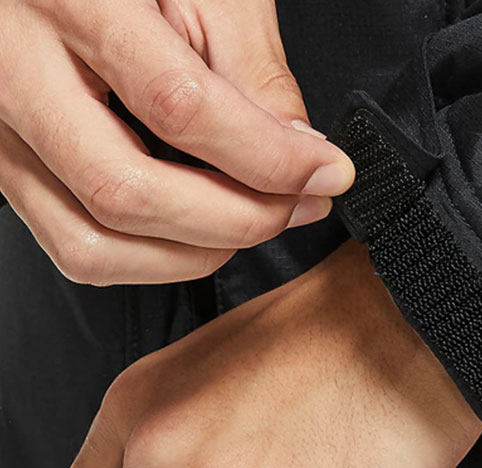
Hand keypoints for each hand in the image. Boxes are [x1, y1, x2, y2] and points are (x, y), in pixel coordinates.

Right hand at [0, 0, 353, 284]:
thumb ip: (252, 71)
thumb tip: (299, 155)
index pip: (178, 105)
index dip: (268, 157)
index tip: (325, 171)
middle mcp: (12, 69)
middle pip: (126, 193)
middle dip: (233, 220)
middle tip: (293, 206)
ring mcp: (1, 129)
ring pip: (94, 244)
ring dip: (193, 254)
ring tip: (251, 221)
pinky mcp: (8, 166)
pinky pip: (77, 248)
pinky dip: (153, 260)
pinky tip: (198, 230)